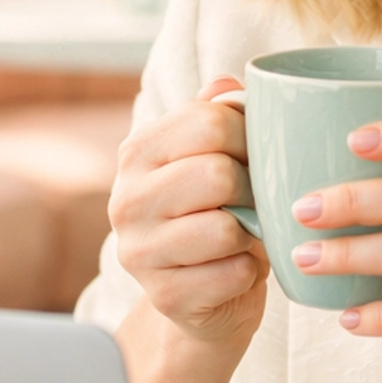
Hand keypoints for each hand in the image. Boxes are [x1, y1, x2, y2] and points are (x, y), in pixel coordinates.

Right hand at [109, 77, 268, 351]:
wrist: (203, 296)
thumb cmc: (217, 213)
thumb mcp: (214, 156)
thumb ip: (219, 114)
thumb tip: (231, 85)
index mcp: (137, 152)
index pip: (208, 121)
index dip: (249, 136)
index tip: (254, 155)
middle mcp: (126, 200)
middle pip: (217, 173)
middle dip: (252, 188)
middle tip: (254, 200)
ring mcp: (139, 252)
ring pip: (225, 229)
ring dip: (252, 234)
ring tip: (245, 234)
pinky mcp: (164, 297)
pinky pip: (235, 274)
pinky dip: (250, 271)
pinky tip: (236, 269)